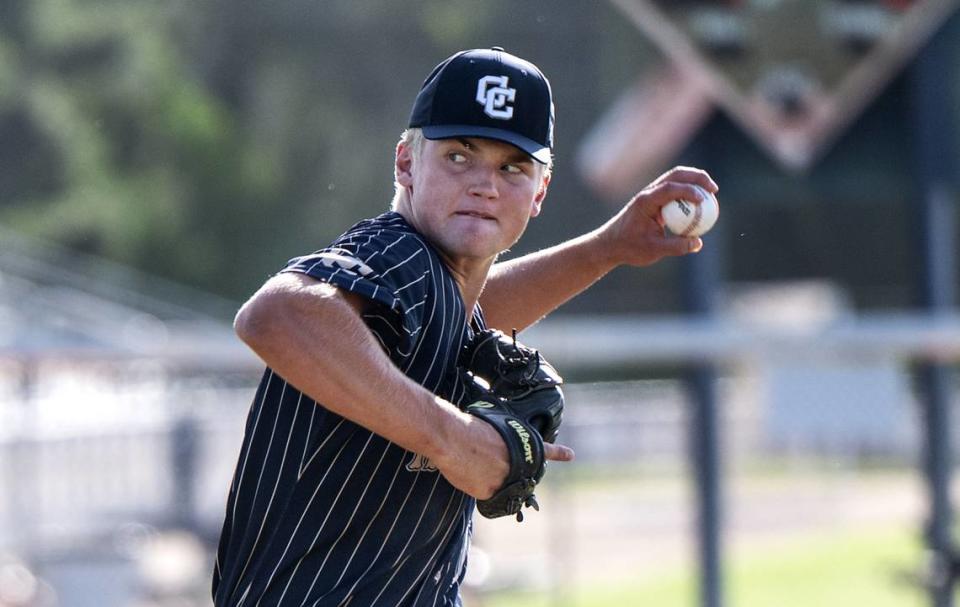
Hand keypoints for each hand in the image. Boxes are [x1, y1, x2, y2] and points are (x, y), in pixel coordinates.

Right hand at [434, 411, 573, 499]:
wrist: (452, 438)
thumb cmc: (466, 426)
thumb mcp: (492, 427)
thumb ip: (501, 443)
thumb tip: (497, 452)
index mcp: (519, 444)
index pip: (544, 450)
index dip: (558, 453)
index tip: (570, 455)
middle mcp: (516, 464)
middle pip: (518, 476)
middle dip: (506, 473)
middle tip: (486, 462)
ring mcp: (504, 480)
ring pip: (499, 486)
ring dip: (487, 478)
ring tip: (472, 463)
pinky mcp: (489, 492)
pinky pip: (485, 493)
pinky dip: (475, 485)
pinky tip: (466, 472)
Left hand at [599, 165, 718, 266]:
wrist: (611, 244)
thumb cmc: (629, 247)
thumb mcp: (653, 251)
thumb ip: (676, 247)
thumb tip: (698, 243)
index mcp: (645, 201)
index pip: (669, 188)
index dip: (688, 191)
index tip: (703, 199)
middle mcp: (648, 193)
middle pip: (676, 175)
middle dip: (697, 178)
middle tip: (714, 190)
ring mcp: (651, 194)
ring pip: (676, 179)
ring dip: (694, 181)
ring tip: (712, 192)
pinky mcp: (655, 200)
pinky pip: (675, 191)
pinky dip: (689, 192)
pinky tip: (701, 203)